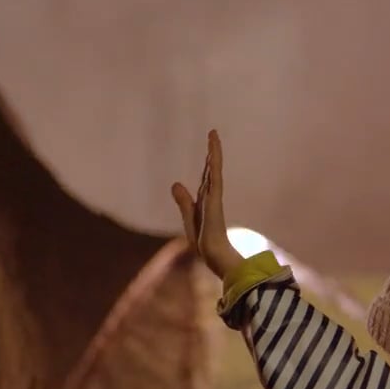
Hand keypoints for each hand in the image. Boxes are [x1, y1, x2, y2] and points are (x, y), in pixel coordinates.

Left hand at [171, 131, 245, 278]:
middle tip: (213, 136)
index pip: (207, 179)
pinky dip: (214, 159)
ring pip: (214, 167)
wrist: (213, 254)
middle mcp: (212, 195)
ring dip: (214, 150)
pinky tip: (213, 147)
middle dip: (212, 153)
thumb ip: (183, 201)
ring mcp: (214, 195)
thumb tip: (175, 184)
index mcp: (206, 201)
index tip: (209, 153)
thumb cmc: (203, 242)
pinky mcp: (214, 196)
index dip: (208, 165)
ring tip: (213, 134)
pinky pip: (214, 173)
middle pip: (211, 169)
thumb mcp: (188, 218)